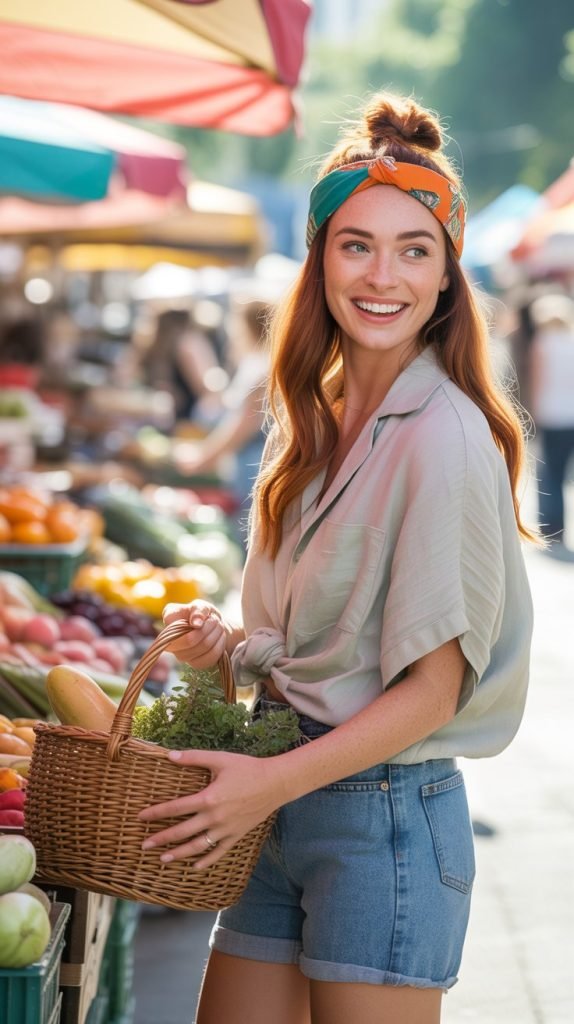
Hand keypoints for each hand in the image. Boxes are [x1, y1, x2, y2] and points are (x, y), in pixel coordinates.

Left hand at [138, 749, 286, 869]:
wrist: (275, 783)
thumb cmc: (247, 768)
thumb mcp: (220, 759)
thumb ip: (194, 758)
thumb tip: (170, 755)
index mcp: (208, 798)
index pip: (176, 808)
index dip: (156, 813)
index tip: (141, 817)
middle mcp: (214, 817)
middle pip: (182, 832)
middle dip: (161, 839)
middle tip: (144, 845)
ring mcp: (225, 829)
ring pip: (197, 846)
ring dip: (178, 854)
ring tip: (163, 859)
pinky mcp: (236, 835)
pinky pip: (218, 852)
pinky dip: (206, 861)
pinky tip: (195, 867)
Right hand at [162, 600, 227, 667]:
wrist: (213, 628)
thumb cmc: (203, 614)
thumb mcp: (202, 605)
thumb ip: (198, 610)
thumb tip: (196, 623)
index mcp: (169, 619)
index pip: (176, 626)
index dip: (195, 621)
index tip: (206, 616)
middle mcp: (170, 640)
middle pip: (190, 640)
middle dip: (208, 628)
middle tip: (215, 620)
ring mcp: (180, 655)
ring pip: (203, 647)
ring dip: (216, 634)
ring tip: (218, 626)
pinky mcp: (194, 663)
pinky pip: (210, 656)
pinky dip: (219, 644)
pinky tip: (219, 638)